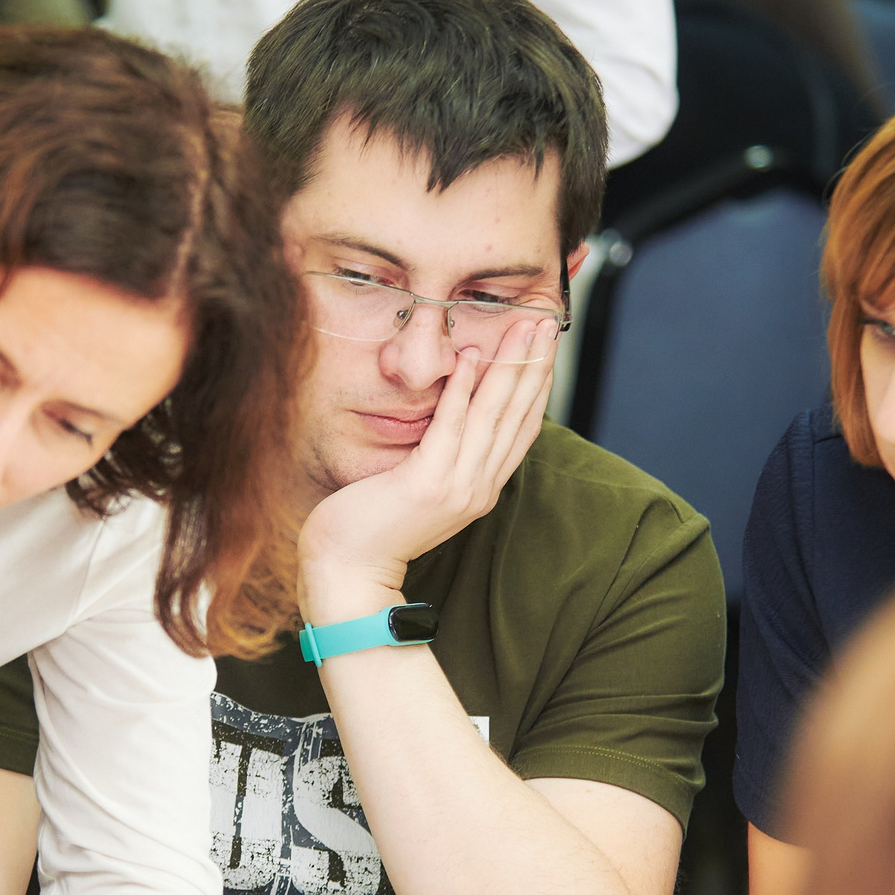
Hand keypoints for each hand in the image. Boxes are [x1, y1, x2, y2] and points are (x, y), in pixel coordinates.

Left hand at [298, 321, 557, 622]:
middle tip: (546, 321)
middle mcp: (479, 487)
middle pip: (517, 415)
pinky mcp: (427, 485)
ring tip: (522, 327)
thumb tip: (450, 413)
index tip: (544, 344)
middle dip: (534, 365)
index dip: (537, 383)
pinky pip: (450, 428)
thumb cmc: (374, 525)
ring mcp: (457, 487)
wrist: (348, 572)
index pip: (522, 426)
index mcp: (482, 487)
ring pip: (493, 415)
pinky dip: (462, 391)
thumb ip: (443, 455)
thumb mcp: (421, 484)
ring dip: (509, 366)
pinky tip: (469, 357)